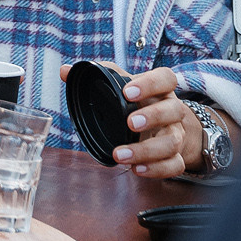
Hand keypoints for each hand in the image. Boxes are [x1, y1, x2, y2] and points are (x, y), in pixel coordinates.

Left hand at [58, 63, 201, 176]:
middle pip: (174, 110)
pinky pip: (175, 165)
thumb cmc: (137, 101)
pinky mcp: (176, 155)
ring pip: (172, 142)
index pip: (166, 78)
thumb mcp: (121, 84)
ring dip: (146, 151)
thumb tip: (64, 71)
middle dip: (153, 117)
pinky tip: (136, 169)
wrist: (164, 124)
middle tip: (130, 123)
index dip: (150, 84)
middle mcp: (172, 110)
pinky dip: (156, 169)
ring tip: (120, 155)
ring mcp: (176, 134)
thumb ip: (96, 76)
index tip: (128, 92)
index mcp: (159, 89)